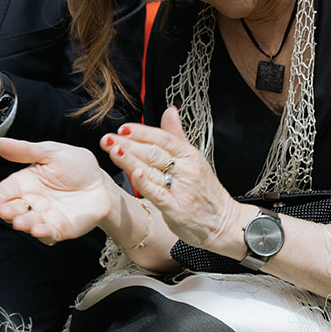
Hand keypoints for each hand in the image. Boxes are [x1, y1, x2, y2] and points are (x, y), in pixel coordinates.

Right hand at [0, 139, 114, 243]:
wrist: (102, 183)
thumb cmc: (77, 167)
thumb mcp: (51, 152)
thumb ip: (24, 150)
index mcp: (26, 182)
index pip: (6, 190)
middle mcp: (33, 201)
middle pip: (14, 209)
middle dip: (8, 211)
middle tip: (5, 210)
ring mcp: (46, 216)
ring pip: (29, 222)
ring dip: (23, 223)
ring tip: (20, 221)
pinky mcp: (61, 228)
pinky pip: (49, 233)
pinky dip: (43, 233)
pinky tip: (38, 230)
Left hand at [101, 107, 241, 252]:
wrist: (223, 221)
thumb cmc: (205, 190)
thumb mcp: (194, 159)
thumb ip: (177, 135)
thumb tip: (169, 110)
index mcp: (189, 155)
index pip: (163, 138)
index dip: (141, 132)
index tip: (121, 128)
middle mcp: (186, 170)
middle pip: (153, 153)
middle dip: (128, 144)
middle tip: (107, 138)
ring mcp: (182, 190)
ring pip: (152, 171)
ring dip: (130, 160)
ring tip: (113, 150)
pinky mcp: (177, 209)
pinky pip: (159, 194)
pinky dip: (145, 184)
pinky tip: (133, 174)